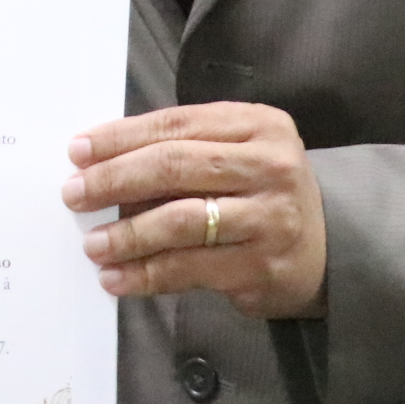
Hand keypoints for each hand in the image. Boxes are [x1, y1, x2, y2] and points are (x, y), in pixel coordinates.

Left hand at [62, 101, 327, 318]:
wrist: (330, 249)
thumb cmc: (260, 193)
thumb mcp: (236, 153)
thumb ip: (183, 150)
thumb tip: (99, 164)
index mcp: (258, 125)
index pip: (176, 125)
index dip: (120, 138)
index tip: (78, 152)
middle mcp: (270, 166)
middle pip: (175, 166)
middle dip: (114, 180)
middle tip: (74, 195)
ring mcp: (270, 218)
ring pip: (180, 221)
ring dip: (127, 234)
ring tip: (92, 244)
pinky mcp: (262, 266)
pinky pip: (190, 268)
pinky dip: (146, 274)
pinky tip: (117, 278)